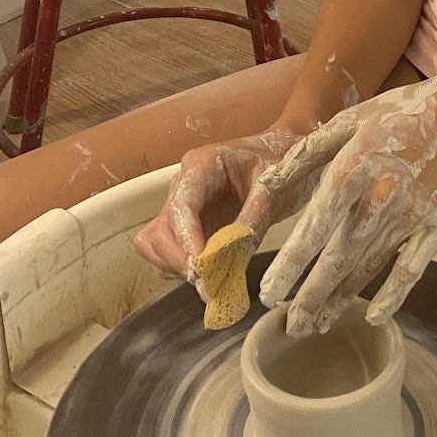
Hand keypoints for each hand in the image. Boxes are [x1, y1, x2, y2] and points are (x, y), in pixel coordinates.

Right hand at [133, 127, 306, 284]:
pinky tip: (209, 272)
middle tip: (208, 283)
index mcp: (201, 165)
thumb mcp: (272, 188)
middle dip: (179, 260)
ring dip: (176, 266)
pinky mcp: (188, 223)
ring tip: (210, 278)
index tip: (200, 269)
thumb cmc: (277, 161)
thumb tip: (232, 259)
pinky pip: (168, 251)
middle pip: (160, 230)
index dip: (187, 241)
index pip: (181, 207)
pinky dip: (181, 267)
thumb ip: (252, 221)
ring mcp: (182, 204)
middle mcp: (183, 184)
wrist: (281, 153)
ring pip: (155, 243)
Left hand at [257, 64, 436, 335]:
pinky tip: (374, 317)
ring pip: (369, 267)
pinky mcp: (436, 227)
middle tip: (290, 326)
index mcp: (354, 167)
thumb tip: (267, 184)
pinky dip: (392, 296)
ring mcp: (411, 215)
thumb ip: (306, 153)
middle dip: (311, 297)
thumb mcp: (350, 121)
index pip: (314, 227)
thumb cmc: (401, 114)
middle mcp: (380, 196)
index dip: (290, 264)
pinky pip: (410, 269)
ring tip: (317, 323)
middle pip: (339, 257)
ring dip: (341, 299)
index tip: (268, 293)